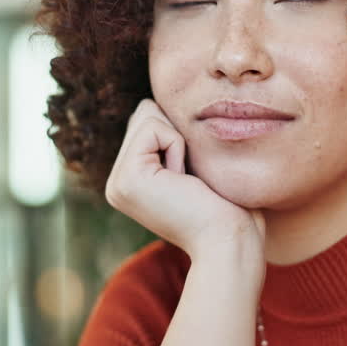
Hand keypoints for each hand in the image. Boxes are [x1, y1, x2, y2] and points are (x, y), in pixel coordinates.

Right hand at [105, 99, 265, 264]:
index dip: (179, 135)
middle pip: (144, 113)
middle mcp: (117, 182)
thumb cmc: (227, 207)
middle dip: (176, 135)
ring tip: (186, 181)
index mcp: (130, 180)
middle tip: (189, 181)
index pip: (147, 121)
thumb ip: (168, 140)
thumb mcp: (193, 167)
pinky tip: (183, 181)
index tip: (191, 179)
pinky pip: (154, 128)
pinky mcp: (127, 178)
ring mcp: (117, 182)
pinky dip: (177, 146)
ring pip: (147, 115)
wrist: (229, 241)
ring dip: (179, 142)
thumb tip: (154, 104)